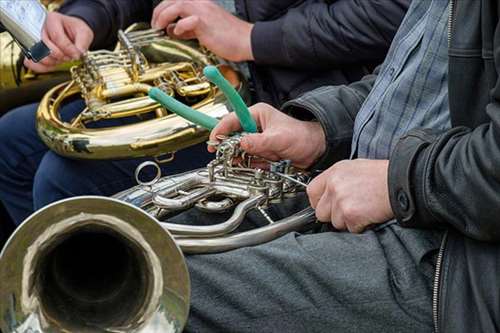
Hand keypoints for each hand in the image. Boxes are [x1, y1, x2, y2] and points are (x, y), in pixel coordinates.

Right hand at [24, 12, 93, 72]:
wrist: (75, 33)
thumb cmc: (78, 30)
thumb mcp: (85, 33)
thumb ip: (82, 43)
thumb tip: (78, 54)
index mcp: (53, 20)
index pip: (57, 37)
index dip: (67, 48)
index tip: (77, 55)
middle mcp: (44, 30)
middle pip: (48, 47)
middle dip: (61, 56)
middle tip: (72, 58)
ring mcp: (40, 41)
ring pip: (42, 56)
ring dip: (55, 62)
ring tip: (65, 60)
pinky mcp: (40, 52)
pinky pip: (37, 62)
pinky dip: (43, 66)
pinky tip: (47, 65)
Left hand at [151, 0, 253, 61]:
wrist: (246, 41)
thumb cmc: (229, 37)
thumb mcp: (204, 30)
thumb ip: (188, 28)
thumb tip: (173, 30)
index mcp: (201, 4)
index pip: (175, 1)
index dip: (162, 10)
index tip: (157, 22)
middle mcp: (201, 4)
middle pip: (171, 0)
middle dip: (158, 13)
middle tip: (154, 25)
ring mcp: (203, 11)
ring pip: (176, 5)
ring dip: (163, 16)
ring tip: (159, 27)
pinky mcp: (205, 22)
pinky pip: (185, 20)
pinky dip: (178, 27)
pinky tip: (177, 33)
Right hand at [209, 103, 325, 168]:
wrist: (315, 150)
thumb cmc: (302, 136)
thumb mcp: (279, 138)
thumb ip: (260, 142)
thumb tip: (241, 144)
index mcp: (257, 115)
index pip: (231, 119)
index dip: (220, 130)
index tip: (213, 142)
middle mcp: (254, 126)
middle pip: (232, 137)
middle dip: (230, 148)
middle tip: (226, 157)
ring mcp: (257, 140)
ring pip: (239, 150)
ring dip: (241, 158)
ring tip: (245, 163)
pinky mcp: (260, 152)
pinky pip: (248, 159)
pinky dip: (250, 165)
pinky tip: (258, 165)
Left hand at [307, 159, 393, 232]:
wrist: (402, 182)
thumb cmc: (383, 176)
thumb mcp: (355, 168)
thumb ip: (338, 181)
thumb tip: (328, 195)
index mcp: (334, 173)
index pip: (311, 192)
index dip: (319, 202)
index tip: (327, 206)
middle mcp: (334, 185)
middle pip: (321, 212)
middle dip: (333, 215)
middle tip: (351, 210)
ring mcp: (341, 201)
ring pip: (335, 223)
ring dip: (348, 221)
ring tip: (364, 209)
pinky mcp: (351, 215)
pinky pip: (350, 229)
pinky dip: (360, 226)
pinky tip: (369, 214)